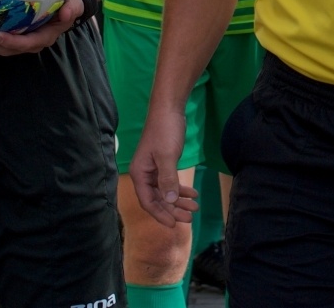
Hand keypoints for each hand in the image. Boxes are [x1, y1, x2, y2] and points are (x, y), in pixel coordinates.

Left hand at [0, 0, 81, 55]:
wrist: (64, 1)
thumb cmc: (68, 1)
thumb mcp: (74, 2)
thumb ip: (73, 7)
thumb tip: (67, 14)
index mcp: (45, 36)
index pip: (28, 43)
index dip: (12, 42)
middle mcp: (30, 42)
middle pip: (7, 49)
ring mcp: (19, 39)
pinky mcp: (10, 34)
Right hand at [130, 105, 198, 227]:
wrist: (169, 109)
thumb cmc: (165, 131)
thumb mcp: (167, 156)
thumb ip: (168, 179)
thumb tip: (170, 201)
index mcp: (139, 174)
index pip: (148, 201)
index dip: (160, 214)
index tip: (174, 225)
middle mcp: (144, 174)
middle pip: (157, 199)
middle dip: (173, 210)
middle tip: (189, 218)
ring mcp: (154, 170)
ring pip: (165, 192)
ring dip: (179, 201)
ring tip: (194, 208)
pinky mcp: (164, 164)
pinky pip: (171, 182)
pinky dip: (181, 189)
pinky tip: (193, 194)